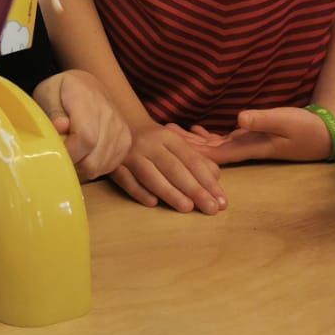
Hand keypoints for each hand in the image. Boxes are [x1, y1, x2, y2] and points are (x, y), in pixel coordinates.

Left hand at [33, 71, 130, 178]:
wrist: (88, 85)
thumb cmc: (62, 91)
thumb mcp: (48, 92)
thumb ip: (52, 111)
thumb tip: (60, 128)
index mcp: (86, 99)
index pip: (84, 138)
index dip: (68, 153)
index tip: (54, 154)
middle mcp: (109, 115)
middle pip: (93, 159)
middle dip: (72, 165)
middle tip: (59, 155)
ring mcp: (120, 129)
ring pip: (100, 166)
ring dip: (81, 168)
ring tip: (71, 153)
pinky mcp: (126, 140)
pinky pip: (110, 165)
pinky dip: (94, 167)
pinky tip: (84, 155)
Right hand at [111, 121, 227, 213]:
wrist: (117, 126)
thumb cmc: (153, 142)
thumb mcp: (175, 144)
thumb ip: (196, 159)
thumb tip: (216, 179)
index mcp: (168, 138)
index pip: (191, 160)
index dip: (207, 181)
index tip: (221, 200)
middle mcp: (149, 144)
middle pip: (174, 168)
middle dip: (194, 189)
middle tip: (211, 208)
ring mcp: (129, 154)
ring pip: (150, 174)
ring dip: (169, 191)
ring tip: (188, 208)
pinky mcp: (113, 164)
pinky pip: (126, 180)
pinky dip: (139, 191)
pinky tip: (153, 203)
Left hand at [181, 106, 334, 165]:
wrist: (324, 134)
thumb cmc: (305, 128)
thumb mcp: (283, 120)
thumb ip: (261, 119)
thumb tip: (238, 119)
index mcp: (247, 147)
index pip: (212, 154)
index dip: (189, 151)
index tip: (168, 144)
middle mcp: (242, 148)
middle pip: (206, 151)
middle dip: (183, 145)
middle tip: (158, 133)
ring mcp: (246, 144)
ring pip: (212, 146)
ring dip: (191, 140)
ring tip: (169, 130)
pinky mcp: (251, 138)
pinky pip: (223, 139)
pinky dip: (207, 136)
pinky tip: (195, 129)